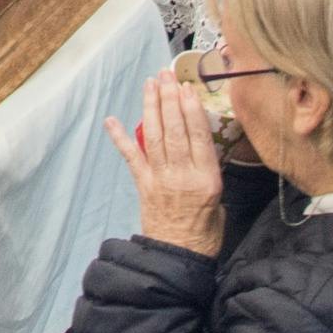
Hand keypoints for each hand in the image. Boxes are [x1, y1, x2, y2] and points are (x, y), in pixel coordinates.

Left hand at [114, 78, 230, 255]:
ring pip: (154, 136)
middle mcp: (182, 175)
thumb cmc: (205, 231)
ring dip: (151, 107)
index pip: (198, 136)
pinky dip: (120, 137)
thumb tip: (203, 145)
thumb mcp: (220, 200)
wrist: (179, 257)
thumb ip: (211, 171)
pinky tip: (111, 120)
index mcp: (206, 178)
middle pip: (174, 130)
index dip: (191, 109)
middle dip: (169, 99)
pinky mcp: (143, 185)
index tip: (186, 87)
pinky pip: (131, 157)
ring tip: (150, 84)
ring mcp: (160, 178)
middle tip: (165, 74)